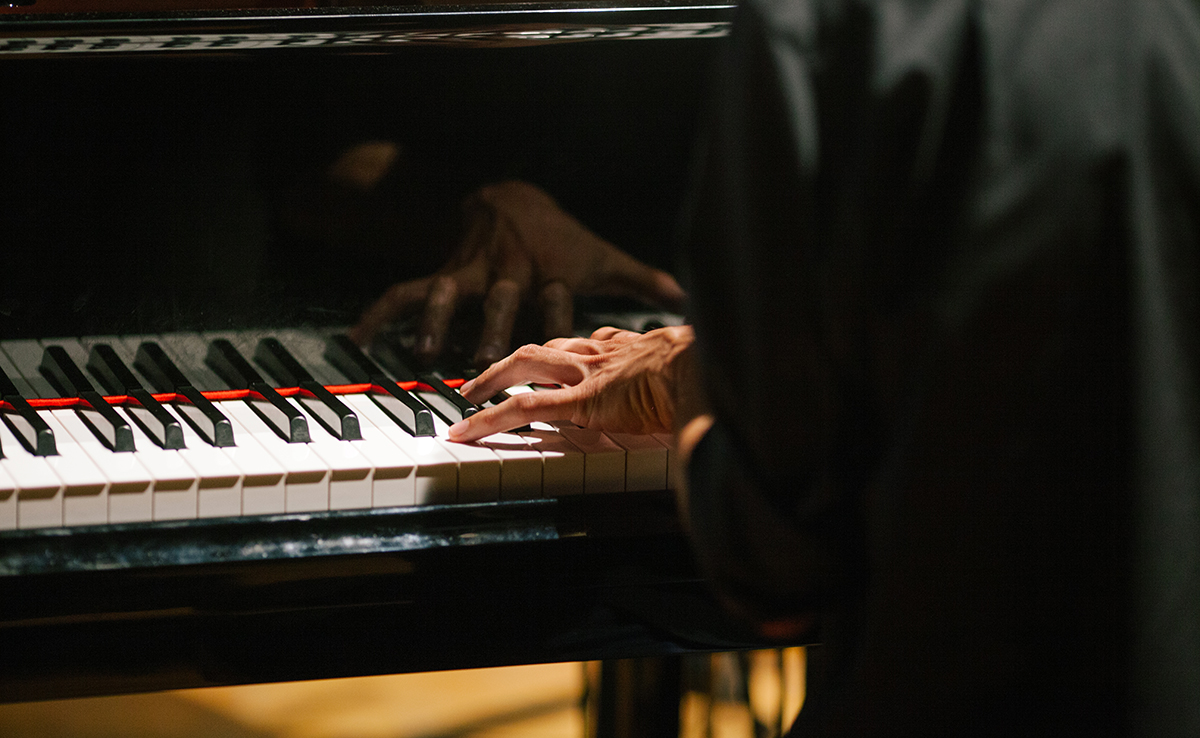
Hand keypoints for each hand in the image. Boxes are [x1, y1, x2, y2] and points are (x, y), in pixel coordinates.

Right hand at [349, 180, 685, 367]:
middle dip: (491, 330)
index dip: (562, 323)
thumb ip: (641, 281)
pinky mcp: (442, 272)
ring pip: (449, 295)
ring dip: (435, 321)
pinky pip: (405, 291)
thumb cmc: (562, 238)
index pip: (558, 301)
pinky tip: (359, 338)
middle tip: (483, 363)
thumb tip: (689, 299)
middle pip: (501, 302)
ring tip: (421, 351)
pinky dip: (382, 314)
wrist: (509, 196)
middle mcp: (509, 274)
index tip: (567, 355)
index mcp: (550, 274)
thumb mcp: (600, 256)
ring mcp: (471, 273)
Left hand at [447, 325, 694, 441]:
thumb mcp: (693, 377)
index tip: (551, 362)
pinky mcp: (581, 399)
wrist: (709, 369)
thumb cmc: (711, 375)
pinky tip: (468, 430)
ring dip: (492, 379)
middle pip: (545, 347)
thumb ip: (683, 394)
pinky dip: (490, 419)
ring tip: (469, 397)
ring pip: (526, 364)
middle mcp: (602, 353)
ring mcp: (588, 374)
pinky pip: (525, 407)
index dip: (562, 355)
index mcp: (629, 349)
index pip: (585, 346)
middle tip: (487, 376)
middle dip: (511, 360)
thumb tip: (699, 420)